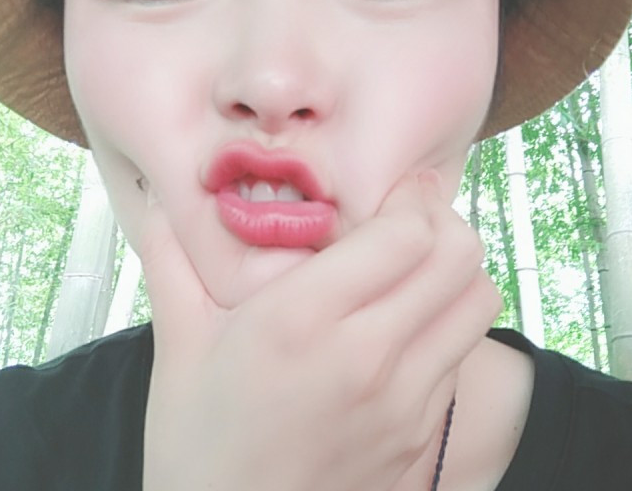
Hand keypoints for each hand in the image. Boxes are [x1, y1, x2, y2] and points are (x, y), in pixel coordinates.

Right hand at [140, 173, 501, 490]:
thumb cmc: (196, 446)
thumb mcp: (179, 346)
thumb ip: (171, 261)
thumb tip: (155, 201)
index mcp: (302, 320)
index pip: (403, 234)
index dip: (413, 196)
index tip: (401, 184)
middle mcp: (368, 357)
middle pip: (456, 258)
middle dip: (444, 220)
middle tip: (412, 215)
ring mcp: (405, 403)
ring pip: (476, 303)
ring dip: (456, 269)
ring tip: (417, 264)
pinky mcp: (421, 437)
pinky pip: (462, 355)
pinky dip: (449, 321)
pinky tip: (405, 324)